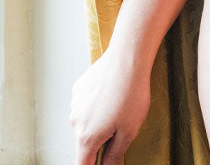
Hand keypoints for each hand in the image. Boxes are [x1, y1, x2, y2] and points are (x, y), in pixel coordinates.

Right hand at [70, 44, 151, 164]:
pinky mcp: (79, 88)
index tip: (102, 162)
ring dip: (98, 119)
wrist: (127, 58)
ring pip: (85, 121)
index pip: (83, 164)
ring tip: (119, 104)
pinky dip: (96, 103)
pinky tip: (111, 92)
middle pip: (85, 141)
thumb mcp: (129, 130)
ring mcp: (75, 103)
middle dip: (100, 139)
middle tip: (120, 124)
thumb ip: (116, 154)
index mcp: (87, 137)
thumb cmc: (131, 93)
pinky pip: (85, 104)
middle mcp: (75, 121)